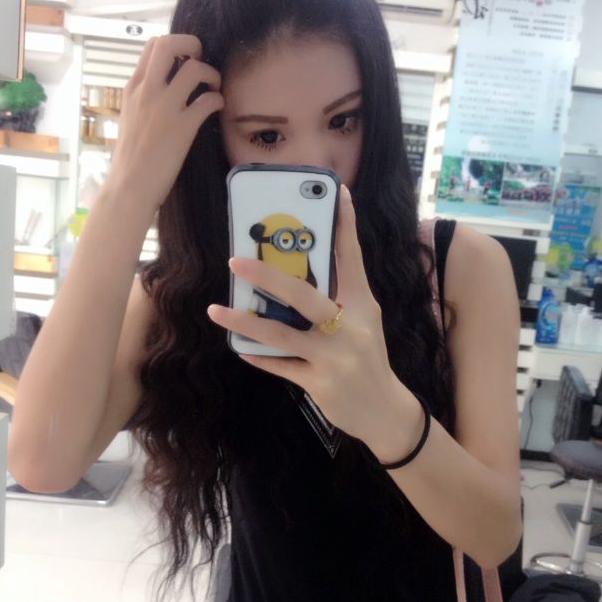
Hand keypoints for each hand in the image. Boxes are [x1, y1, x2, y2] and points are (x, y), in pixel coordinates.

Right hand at [106, 34, 223, 212]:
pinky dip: (218, 99)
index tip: (186, 60)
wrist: (130, 186)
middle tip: (201, 61)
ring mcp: (165, 108)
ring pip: (193, 69)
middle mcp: (148, 92)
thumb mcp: (130, 119)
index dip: (174, 46)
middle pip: (169, 45)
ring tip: (214, 88)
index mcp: (133, 89)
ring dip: (211, 73)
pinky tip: (218, 107)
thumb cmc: (132, 159)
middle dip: (192, 45)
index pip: (151, 47)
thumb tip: (162, 91)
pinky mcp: (183, 128)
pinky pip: (208, 100)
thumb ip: (144, 100)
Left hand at [207, 185, 418, 450]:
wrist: (384, 410)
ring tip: (216, 310)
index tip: (337, 192)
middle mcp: (350, 327)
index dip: (345, 224)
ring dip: (246, 321)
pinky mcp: (320, 383)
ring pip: (282, 335)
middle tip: (235, 261)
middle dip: (267, 276)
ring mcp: (335, 357)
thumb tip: (295, 273)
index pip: (352, 258)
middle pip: (304, 295)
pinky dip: (259, 356)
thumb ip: (337, 297)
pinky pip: (281, 366)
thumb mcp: (363, 321)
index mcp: (363, 304)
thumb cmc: (368, 357)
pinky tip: (240, 348)